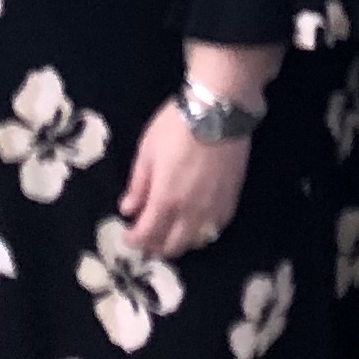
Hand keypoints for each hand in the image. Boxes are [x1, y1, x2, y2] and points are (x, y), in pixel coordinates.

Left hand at [116, 99, 250, 259]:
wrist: (219, 111)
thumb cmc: (177, 126)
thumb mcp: (147, 151)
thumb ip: (138, 184)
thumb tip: (128, 209)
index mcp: (166, 200)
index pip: (147, 234)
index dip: (134, 240)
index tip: (127, 236)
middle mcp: (191, 212)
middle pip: (172, 246)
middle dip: (156, 246)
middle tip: (147, 237)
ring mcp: (214, 209)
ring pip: (196, 242)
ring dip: (180, 242)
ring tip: (170, 232)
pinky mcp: (231, 200)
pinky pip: (216, 229)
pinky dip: (202, 233)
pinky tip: (195, 224)